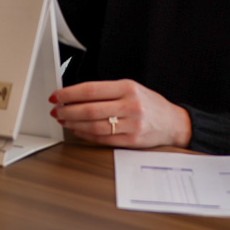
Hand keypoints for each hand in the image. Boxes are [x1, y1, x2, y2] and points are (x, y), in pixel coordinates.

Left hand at [49, 79, 191, 148]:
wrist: (173, 123)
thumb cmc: (150, 105)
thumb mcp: (132, 89)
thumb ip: (108, 91)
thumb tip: (76, 95)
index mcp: (128, 88)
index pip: (92, 89)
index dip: (70, 93)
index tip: (57, 96)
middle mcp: (131, 105)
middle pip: (90, 109)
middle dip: (68, 110)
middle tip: (57, 110)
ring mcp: (131, 124)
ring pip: (94, 125)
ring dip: (74, 123)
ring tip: (64, 120)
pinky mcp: (131, 140)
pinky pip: (102, 138)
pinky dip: (86, 134)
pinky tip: (78, 130)